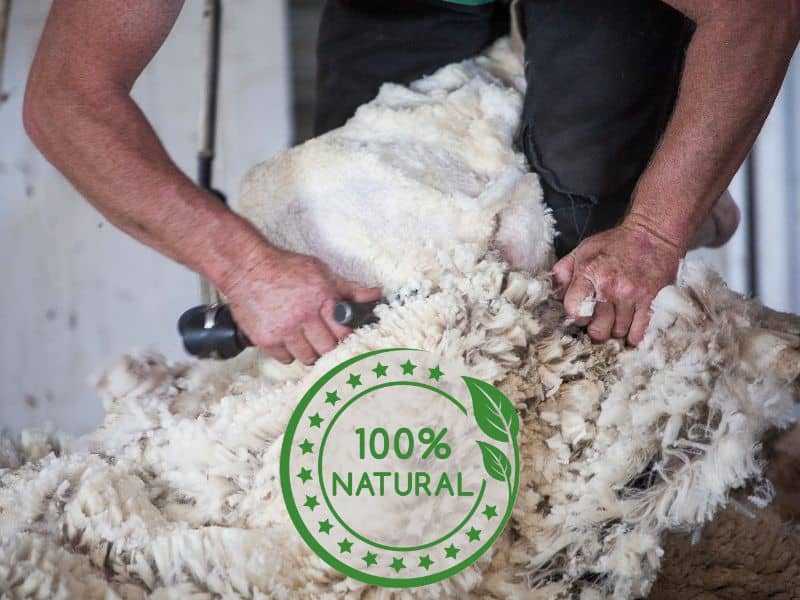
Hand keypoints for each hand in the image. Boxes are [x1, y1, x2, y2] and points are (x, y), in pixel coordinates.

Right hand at [221, 246, 381, 364]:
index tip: (344, 338)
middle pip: (327, 349)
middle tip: (325, 341)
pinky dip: (289, 353)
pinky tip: (288, 339)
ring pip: (307, 358)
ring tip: (306, 339)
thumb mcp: (321, 272)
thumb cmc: (285, 268)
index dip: (346, 338)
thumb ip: (349, 288)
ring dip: (310, 352)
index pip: (344, 333)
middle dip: (329, 347)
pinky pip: (286, 359)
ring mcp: (284, 330)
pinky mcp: (266, 339)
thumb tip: (375, 294)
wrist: (246, 268)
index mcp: (322, 299)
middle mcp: (303, 316)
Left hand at [552, 219, 683, 344]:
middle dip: (595, 329)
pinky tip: (629, 327)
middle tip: (597, 321)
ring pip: (618, 332)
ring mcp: (631, 295)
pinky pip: (639, 331)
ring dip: (614, 330)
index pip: (574, 311)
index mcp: (589, 273)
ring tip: (614, 319)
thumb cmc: (616, 244)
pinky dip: (632, 335)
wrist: (653, 235)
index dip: (575, 316)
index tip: (580, 313)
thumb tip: (555, 294)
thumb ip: (564, 272)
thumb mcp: (583, 250)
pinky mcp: (650, 300)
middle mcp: (609, 286)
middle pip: (597, 329)